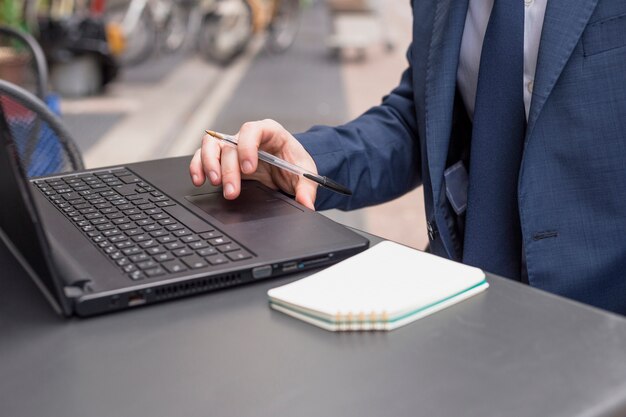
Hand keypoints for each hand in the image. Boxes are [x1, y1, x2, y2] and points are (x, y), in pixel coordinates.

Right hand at [189, 119, 317, 209]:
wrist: (287, 167)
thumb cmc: (294, 163)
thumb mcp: (305, 174)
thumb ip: (306, 189)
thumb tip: (306, 204)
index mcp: (269, 132)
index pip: (253, 130)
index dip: (248, 147)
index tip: (249, 169)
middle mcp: (247, 136)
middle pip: (230, 145)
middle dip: (229, 169)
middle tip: (232, 191)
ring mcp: (232, 146)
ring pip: (211, 145)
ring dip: (209, 164)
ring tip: (215, 183)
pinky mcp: (222, 158)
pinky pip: (203, 156)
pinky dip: (198, 166)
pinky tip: (199, 180)